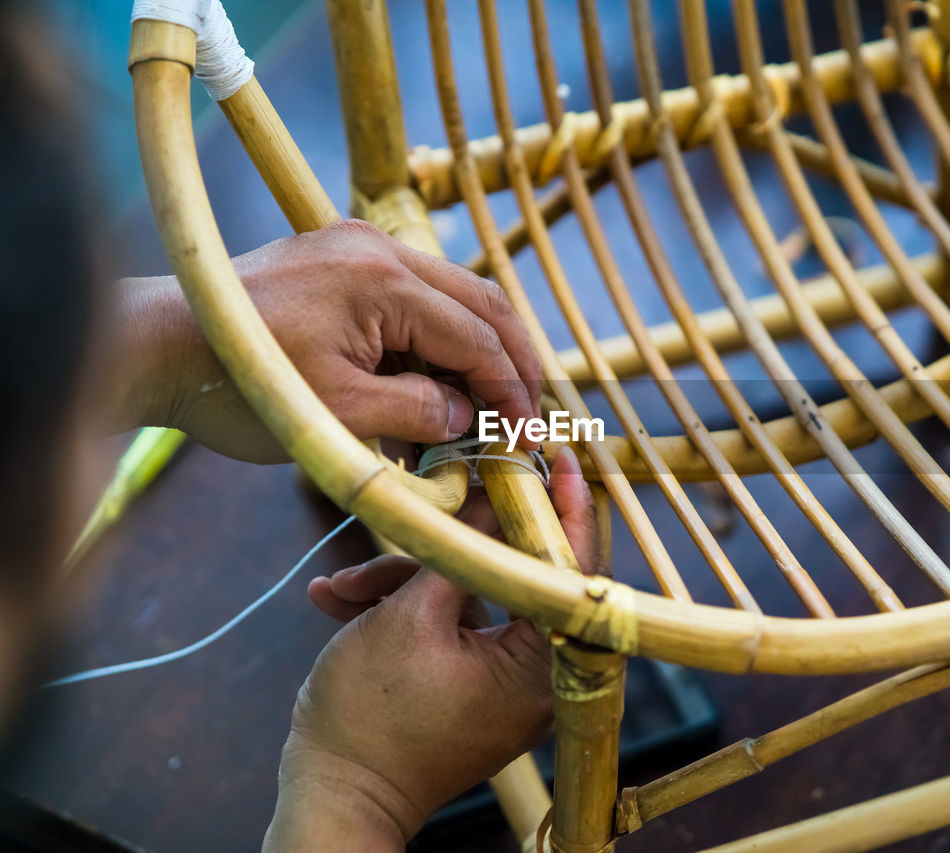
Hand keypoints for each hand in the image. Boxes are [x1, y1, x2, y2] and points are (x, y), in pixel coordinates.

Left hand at [116, 220, 541, 461]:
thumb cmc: (241, 384)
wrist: (158, 347)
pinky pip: (412, 296)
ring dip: (475, 349)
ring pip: (450, 295)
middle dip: (511, 361)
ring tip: (487, 404)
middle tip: (527, 414)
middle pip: (480, 301)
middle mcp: (377, 247)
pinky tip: (437, 380)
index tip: (527, 436)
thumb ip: (419, 412)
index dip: (510, 390)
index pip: (476, 335)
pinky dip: (435, 338)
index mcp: (382, 279)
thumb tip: (468, 417)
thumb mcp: (340, 414)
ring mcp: (357, 246)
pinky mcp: (340, 259)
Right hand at [263, 449, 597, 850]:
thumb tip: (494, 495)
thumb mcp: (411, 616)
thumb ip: (460, 550)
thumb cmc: (368, 717)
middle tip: (443, 493)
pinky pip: (454, 628)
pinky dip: (405, 611)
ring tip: (343, 586)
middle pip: (516, 576)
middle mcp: (538, 679)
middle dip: (453, 542)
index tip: (561, 456)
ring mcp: (506, 686)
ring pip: (472, 598)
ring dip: (406, 582)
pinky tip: (341, 602)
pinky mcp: (474, 689)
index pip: (572, 567)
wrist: (331, 798)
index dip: (566, 505)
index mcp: (542, 667)